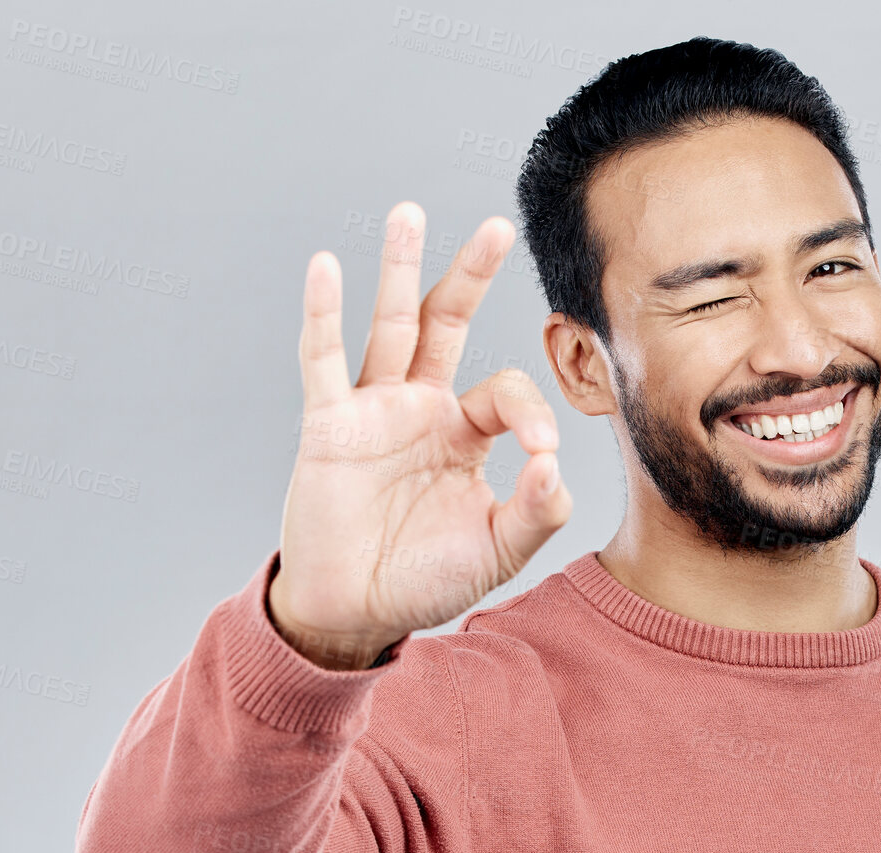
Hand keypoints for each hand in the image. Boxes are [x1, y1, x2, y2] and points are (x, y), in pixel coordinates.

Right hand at [267, 202, 570, 668]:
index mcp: (466, 435)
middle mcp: (421, 409)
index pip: (505, 392)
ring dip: (399, 270)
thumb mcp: (498, 551)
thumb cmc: (427, 580)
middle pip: (448, 325)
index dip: (530, 411)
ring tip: (410, 213)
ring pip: (390, 327)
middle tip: (498, 226)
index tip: (542, 452)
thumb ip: (536, 512)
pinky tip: (326, 266)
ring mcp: (373, 412)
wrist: (357, 611)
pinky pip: (323, 361)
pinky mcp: (329, 426)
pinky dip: (323, 314)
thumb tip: (557, 465)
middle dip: (471, 276)